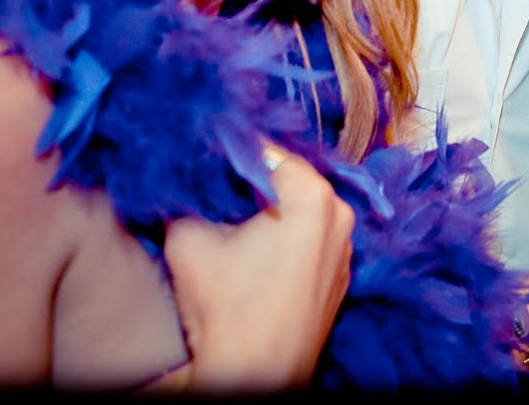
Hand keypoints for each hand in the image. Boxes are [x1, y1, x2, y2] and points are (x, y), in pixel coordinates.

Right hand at [163, 147, 353, 391]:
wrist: (254, 375)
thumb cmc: (228, 307)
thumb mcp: (188, 236)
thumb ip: (187, 196)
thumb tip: (183, 180)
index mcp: (314, 195)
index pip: (266, 153)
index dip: (231, 154)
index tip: (206, 158)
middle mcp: (341, 215)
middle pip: (287, 182)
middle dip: (250, 185)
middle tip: (214, 191)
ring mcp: (345, 250)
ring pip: (299, 213)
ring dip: (268, 213)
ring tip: (230, 225)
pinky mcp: (338, 279)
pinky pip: (309, 243)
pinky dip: (284, 241)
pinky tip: (253, 256)